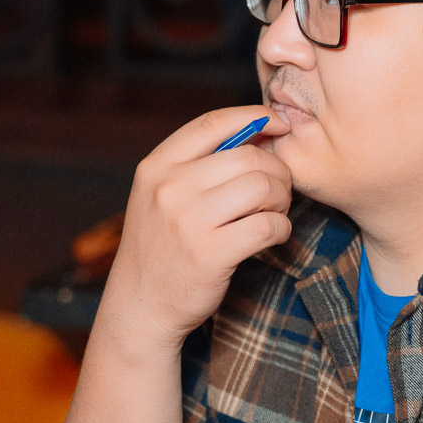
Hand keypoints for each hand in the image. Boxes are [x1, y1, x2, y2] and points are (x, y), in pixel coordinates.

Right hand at [102, 107, 291, 349]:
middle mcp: (169, 189)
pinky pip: (268, 226)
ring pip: (262, 187)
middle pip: (247, 156)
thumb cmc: (162, 245)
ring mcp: (189, 222)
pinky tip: (274, 234)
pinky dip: (282, 228)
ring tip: (275, 211)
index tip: (280, 124)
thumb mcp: (160, 194)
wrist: (141, 305)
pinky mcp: (212, 254)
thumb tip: (257, 129)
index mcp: (156, 166)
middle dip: (277, 169)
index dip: (254, 117)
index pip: (213, 124)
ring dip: (281, 198)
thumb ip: (197, 163)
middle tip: (280, 188)